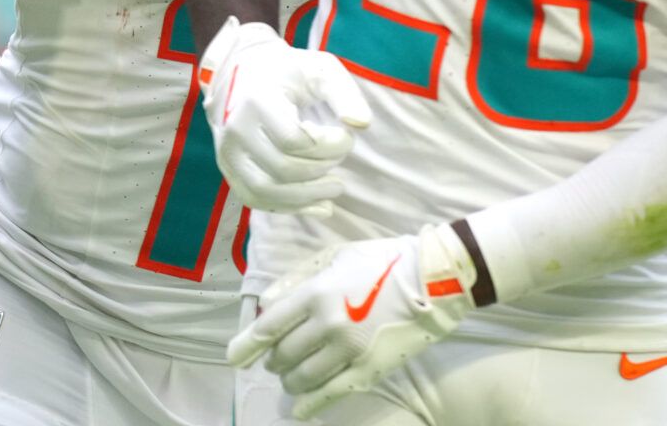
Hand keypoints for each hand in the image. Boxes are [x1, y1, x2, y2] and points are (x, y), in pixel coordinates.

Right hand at [198, 18, 371, 215]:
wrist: (242, 72)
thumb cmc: (288, 71)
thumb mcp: (320, 69)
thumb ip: (344, 93)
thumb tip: (361, 124)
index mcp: (257, 100)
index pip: (295, 140)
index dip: (330, 146)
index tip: (347, 137)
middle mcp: (236, 129)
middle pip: (282, 168)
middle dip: (321, 169)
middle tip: (341, 158)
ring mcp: (227, 152)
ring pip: (265, 190)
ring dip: (306, 196)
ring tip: (335, 188)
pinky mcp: (228, 168)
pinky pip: (254, 198)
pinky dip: (288, 207)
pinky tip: (317, 205)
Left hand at [229, 224, 476, 419]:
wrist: (432, 279)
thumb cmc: (382, 261)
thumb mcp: (335, 256)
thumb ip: (296, 279)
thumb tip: (264, 304)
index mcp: (316, 292)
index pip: (269, 326)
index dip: (247, 344)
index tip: (235, 356)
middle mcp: (327, 323)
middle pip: (283, 355)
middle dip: (273, 360)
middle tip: (276, 359)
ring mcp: (348, 350)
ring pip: (302, 377)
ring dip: (289, 380)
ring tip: (291, 376)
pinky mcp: (368, 369)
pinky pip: (330, 394)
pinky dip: (309, 404)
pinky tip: (299, 410)